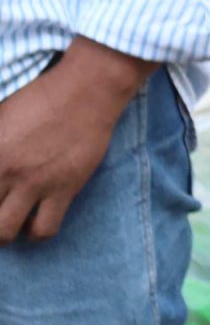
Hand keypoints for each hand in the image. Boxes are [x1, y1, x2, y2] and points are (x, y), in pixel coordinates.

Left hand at [0, 40, 152, 241]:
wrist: (86, 92)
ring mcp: (35, 184)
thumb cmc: (39, 98)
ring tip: (8, 222)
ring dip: (4, 231)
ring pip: (5, 232)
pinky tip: (34, 221)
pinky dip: (36, 232)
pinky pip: (44, 228)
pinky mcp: (64, 189)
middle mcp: (7, 172)